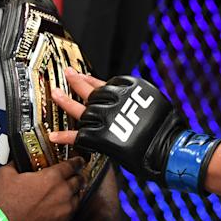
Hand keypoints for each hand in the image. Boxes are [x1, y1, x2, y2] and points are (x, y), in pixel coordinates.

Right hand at [0, 161, 84, 220]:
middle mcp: (62, 192)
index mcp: (52, 177)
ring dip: (74, 192)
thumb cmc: (5, 204)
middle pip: (79, 180)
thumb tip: (17, 160)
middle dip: (77, 176)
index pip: (73, 164)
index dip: (76, 161)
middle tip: (74, 175)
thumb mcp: (6, 174)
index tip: (78, 161)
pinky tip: (61, 206)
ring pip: (78, 197)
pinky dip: (69, 207)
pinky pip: (72, 212)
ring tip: (68, 191)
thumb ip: (15, 163)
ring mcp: (64, 209)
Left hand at [50, 70, 189, 184]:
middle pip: (89, 91)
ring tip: (55, 94)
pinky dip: (65, 136)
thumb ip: (135, 97)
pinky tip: (54, 135)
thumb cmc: (165, 125)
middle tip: (67, 74)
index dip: (92, 80)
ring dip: (65, 102)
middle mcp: (114, 101)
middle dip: (76, 82)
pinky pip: (78, 135)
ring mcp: (105, 118)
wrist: (167, 147)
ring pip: (81, 109)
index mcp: (128, 89)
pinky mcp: (100, 137)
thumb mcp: (152, 100)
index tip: (84, 76)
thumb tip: (127, 96)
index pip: (104, 82)